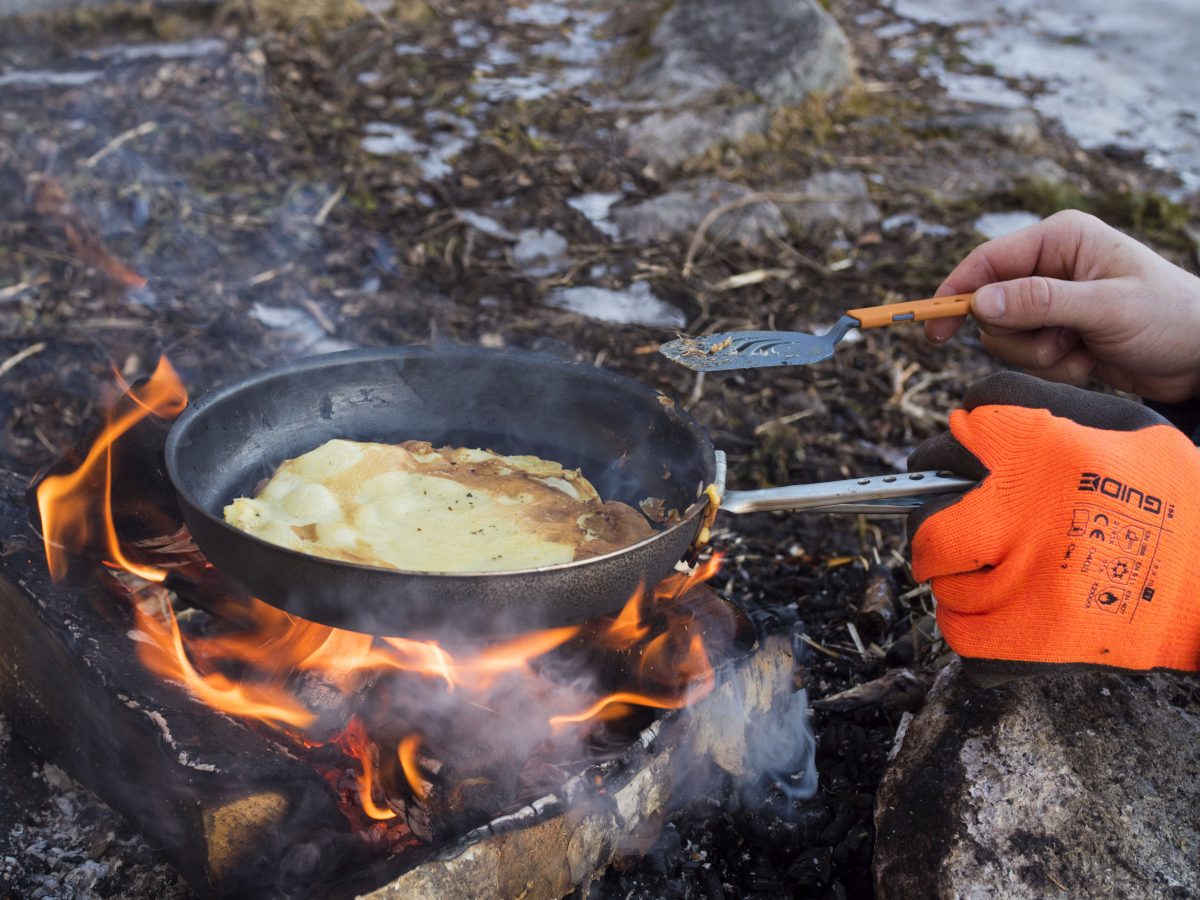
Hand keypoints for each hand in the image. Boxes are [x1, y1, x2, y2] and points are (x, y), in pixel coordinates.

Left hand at [908, 372, 1199, 681]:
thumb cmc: (1176, 497)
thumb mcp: (1125, 424)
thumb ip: (1045, 410)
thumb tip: (974, 416)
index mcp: (1036, 448)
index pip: (958, 431)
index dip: (961, 446)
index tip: (969, 459)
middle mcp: (1013, 510)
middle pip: (925, 506)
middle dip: (933, 512)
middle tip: (956, 521)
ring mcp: (1011, 577)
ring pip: (936, 570)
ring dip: (955, 568)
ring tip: (993, 566)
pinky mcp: (1017, 637)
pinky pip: (956, 627)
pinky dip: (968, 619)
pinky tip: (1001, 606)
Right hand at [925, 210, 1199, 402]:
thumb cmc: (1170, 318)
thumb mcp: (1107, 308)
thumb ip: (1042, 302)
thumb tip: (981, 301)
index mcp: (1060, 240)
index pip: (987, 262)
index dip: (956, 294)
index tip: (934, 329)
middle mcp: (1050, 265)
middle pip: (990, 306)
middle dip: (1019, 336)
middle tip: (1061, 342)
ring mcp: (1052, 301)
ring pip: (1005, 337)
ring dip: (1040, 356)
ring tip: (1082, 350)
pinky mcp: (1057, 331)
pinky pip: (1027, 356)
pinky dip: (1055, 367)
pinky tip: (1091, 359)